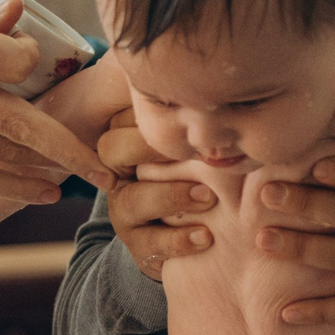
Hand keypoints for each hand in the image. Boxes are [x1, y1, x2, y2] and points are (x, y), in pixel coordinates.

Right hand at [0, 0, 115, 200]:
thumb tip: (21, 19)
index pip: (15, 60)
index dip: (34, 56)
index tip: (35, 52)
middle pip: (20, 121)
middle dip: (71, 145)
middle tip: (110, 164)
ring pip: (3, 155)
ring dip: (51, 167)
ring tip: (90, 172)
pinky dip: (14, 184)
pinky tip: (46, 189)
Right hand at [96, 116, 217, 279]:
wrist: (195, 236)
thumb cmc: (203, 173)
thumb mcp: (198, 146)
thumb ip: (195, 121)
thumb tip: (221, 88)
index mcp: (129, 140)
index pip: (125, 118)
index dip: (152, 116)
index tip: (193, 116)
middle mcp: (119, 173)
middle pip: (112, 150)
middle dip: (150, 148)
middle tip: (196, 152)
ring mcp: (124, 210)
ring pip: (132, 199)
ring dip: (172, 197)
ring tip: (209, 198)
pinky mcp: (137, 245)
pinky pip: (149, 243)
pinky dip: (178, 239)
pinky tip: (206, 236)